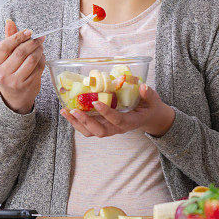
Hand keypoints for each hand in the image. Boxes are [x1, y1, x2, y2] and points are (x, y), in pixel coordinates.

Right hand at [0, 19, 45, 114]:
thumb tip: (9, 21)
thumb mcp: (4, 56)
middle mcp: (2, 73)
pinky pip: (38, 67)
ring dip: (39, 50)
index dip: (18, 36)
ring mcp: (15, 81)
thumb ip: (8, 38)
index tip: (28, 31)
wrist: (13, 95)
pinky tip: (41, 56)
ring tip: (40, 46)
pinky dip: (42, 59)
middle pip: (20, 52)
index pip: (5, 45)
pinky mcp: (27, 85)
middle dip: (32, 42)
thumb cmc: (9, 70)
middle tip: (39, 37)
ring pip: (31, 59)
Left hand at [60, 83, 174, 137]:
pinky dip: (76, 122)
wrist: (149, 118)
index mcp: (130, 122)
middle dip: (86, 122)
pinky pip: (88, 128)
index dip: (106, 113)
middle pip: (100, 131)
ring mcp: (109, 128)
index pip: (117, 120)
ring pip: (91, 132)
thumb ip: (148, 94)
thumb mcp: (153, 100)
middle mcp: (118, 129)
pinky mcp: (103, 126)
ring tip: (65, 112)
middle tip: (74, 110)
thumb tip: (143, 86)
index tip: (95, 102)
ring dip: (77, 123)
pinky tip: (67, 112)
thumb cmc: (150, 108)